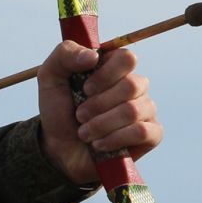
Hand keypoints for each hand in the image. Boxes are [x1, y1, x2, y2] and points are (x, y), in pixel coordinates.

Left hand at [36, 43, 160, 184]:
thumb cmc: (58, 110)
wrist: (58, 148)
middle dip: (98, 104)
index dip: (106, 75)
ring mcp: (145, 110)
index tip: (85, 89)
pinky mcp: (151, 135)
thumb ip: (65, 55)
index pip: (127, 58)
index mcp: (115, 67)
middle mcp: (135, 86)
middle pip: (132, 85)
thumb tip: (93, 56)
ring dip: (101, 124)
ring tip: (84, 132)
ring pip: (133, 111)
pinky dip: (115, 139)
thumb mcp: (50, 77)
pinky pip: (144, 132)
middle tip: (80, 115)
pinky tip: (99, 144)